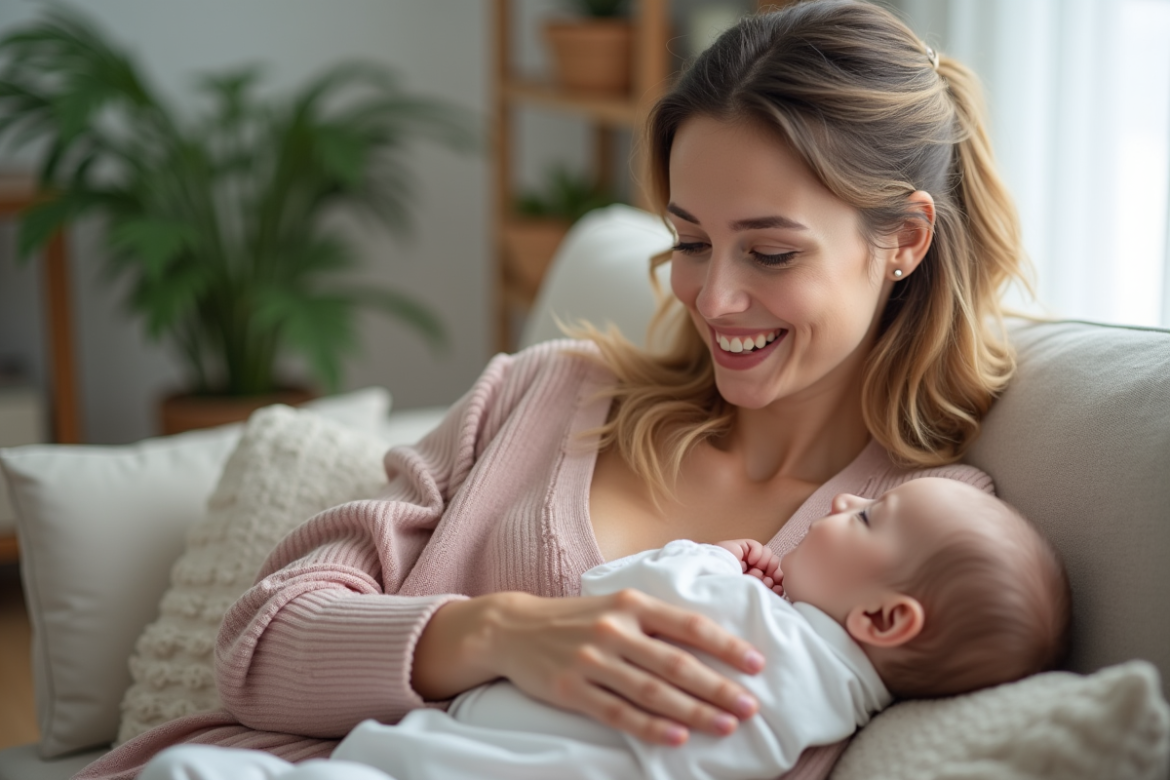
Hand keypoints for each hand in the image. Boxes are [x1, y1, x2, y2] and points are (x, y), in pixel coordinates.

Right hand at [466, 590, 763, 745]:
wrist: (513, 629)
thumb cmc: (577, 618)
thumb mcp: (616, 601)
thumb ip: (656, 618)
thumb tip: (711, 639)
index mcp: (631, 602)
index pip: (688, 625)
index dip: (726, 645)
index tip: (756, 664)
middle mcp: (614, 630)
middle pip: (675, 662)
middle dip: (718, 686)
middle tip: (751, 705)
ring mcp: (591, 661)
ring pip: (652, 691)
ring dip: (693, 711)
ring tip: (726, 725)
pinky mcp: (571, 690)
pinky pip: (617, 713)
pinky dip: (649, 727)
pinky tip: (677, 737)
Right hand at [715, 539, 783, 595]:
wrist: (713, 577)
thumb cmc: (730, 589)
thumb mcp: (751, 592)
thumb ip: (765, 591)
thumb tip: (781, 587)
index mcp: (755, 582)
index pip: (774, 579)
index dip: (778, 582)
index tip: (777, 588)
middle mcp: (752, 569)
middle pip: (774, 567)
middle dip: (773, 575)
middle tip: (766, 580)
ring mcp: (748, 557)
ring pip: (769, 555)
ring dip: (766, 564)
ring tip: (756, 571)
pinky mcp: (744, 546)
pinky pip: (759, 546)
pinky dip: (759, 553)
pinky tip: (751, 560)